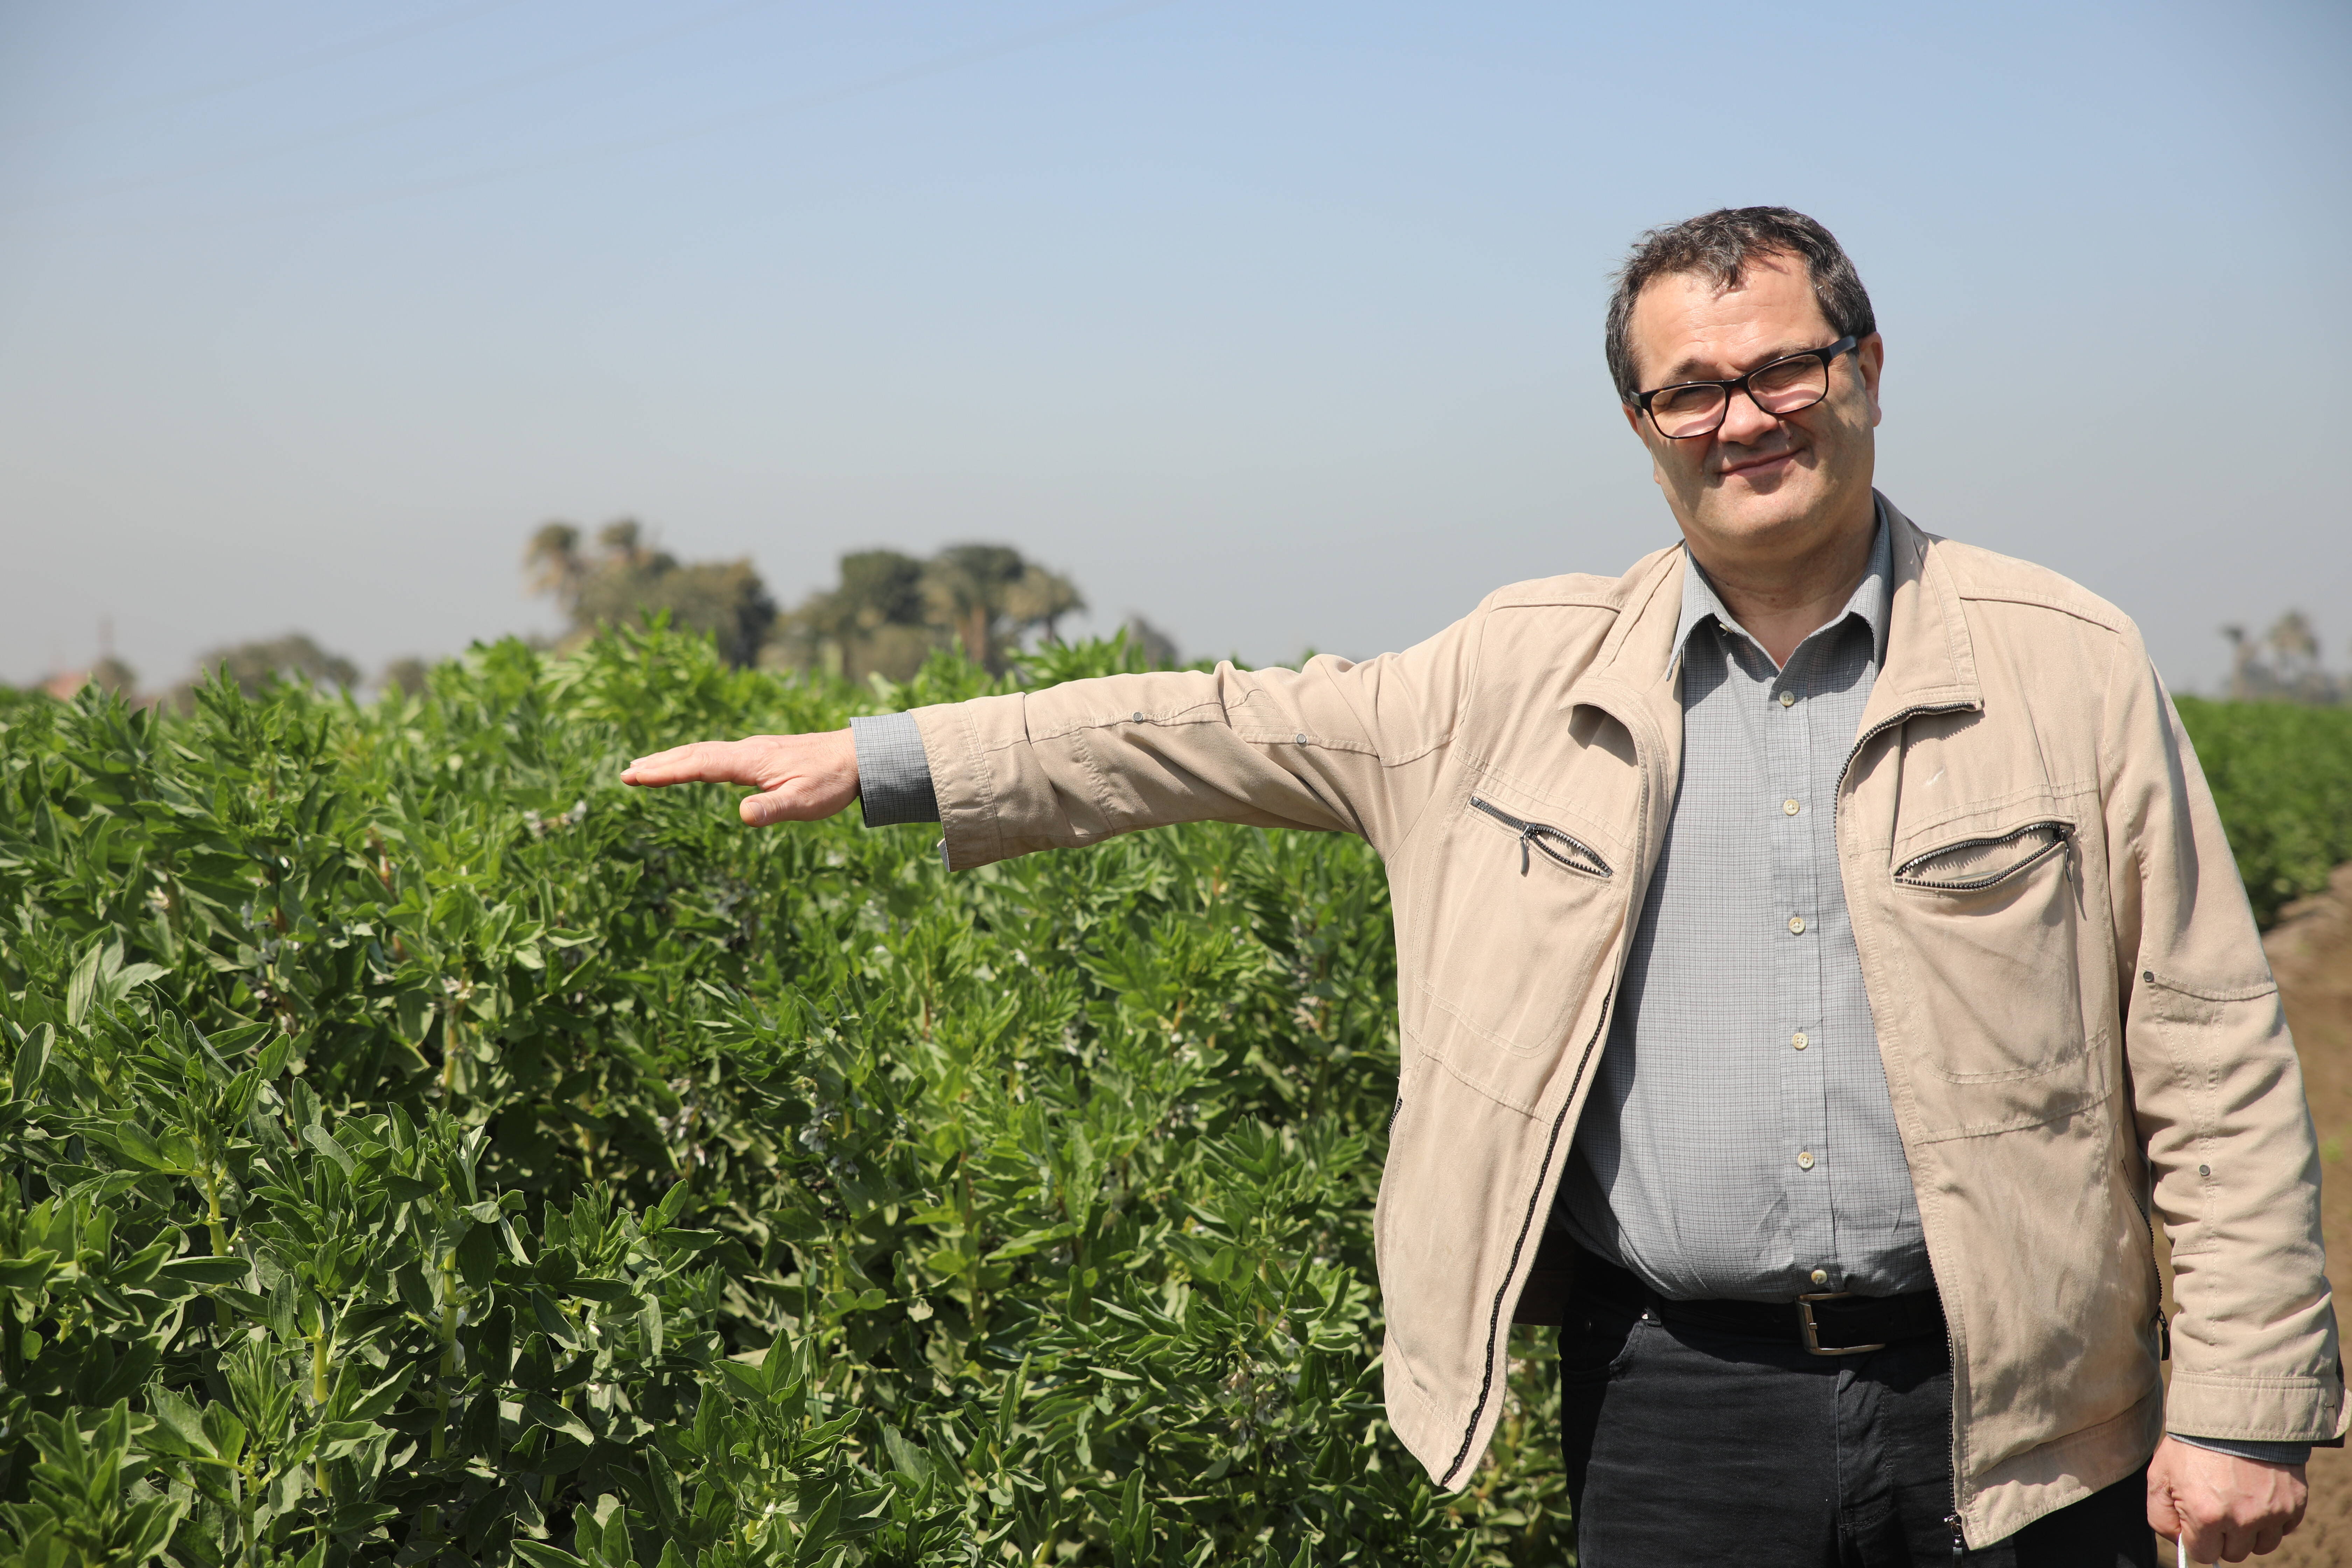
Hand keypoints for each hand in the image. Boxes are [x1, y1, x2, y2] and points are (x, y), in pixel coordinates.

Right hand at [620, 731, 859, 825]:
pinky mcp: (759, 754)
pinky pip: (716, 754)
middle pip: (693, 754)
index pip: (699, 764)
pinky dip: (693, 758)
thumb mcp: (805, 801)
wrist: (857, 756)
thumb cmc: (832, 781)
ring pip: (703, 751)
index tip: (635, 776)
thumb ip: (773, 808)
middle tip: (626, 774)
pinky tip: (689, 764)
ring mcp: (752, 750)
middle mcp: (746, 750)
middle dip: (659, 764)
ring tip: (644, 767)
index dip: (666, 771)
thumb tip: (742, 816)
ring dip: (672, 759)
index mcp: (750, 761)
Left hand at [2147, 1434, 2306, 1560]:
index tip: (2195, 1520)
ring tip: (2238, 1499)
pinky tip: (2257, 1493)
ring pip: (2262, 1545)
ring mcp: (2272, 1511)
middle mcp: (2242, 1519)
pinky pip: (2284, 1528)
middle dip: (2222, 1535)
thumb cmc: (2191, 1443)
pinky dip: (2272, 1517)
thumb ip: (2161, 1516)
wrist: (2231, 1411)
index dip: (2196, 1538)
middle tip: (2217, 1504)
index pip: (2203, 1554)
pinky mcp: (2294, 1501)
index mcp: (2206, 1515)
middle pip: (2234, 1553)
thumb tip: (2179, 1541)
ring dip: (2250, 1530)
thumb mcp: (2159, 1476)